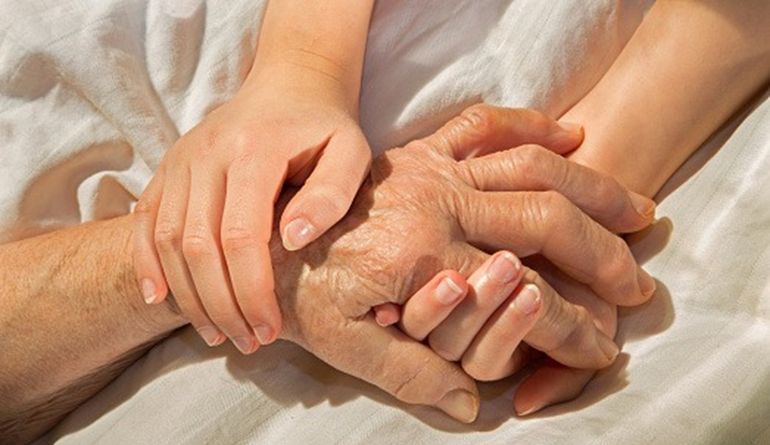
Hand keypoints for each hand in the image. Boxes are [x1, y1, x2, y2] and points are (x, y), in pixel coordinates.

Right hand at [132, 65, 371, 352]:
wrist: (290, 84)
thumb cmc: (326, 126)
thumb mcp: (351, 153)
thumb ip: (330, 196)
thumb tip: (292, 241)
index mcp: (253, 151)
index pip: (241, 236)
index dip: (252, 291)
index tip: (270, 329)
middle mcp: (206, 154)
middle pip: (197, 246)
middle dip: (221, 305)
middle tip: (247, 343)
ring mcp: (181, 159)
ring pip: (166, 240)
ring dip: (188, 295)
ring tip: (216, 333)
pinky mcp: (169, 167)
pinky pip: (144, 220)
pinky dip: (146, 263)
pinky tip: (159, 298)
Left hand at [270, 105, 652, 421]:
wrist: (259, 232)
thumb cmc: (297, 288)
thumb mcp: (344, 346)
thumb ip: (413, 375)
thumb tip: (473, 402)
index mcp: (428, 261)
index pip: (528, 300)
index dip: (574, 332)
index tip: (604, 348)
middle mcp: (442, 208)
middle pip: (549, 223)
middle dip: (603, 257)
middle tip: (636, 283)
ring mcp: (433, 171)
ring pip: (533, 167)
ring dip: (591, 187)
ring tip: (634, 208)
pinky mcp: (420, 150)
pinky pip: (483, 125)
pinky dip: (529, 124)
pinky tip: (567, 132)